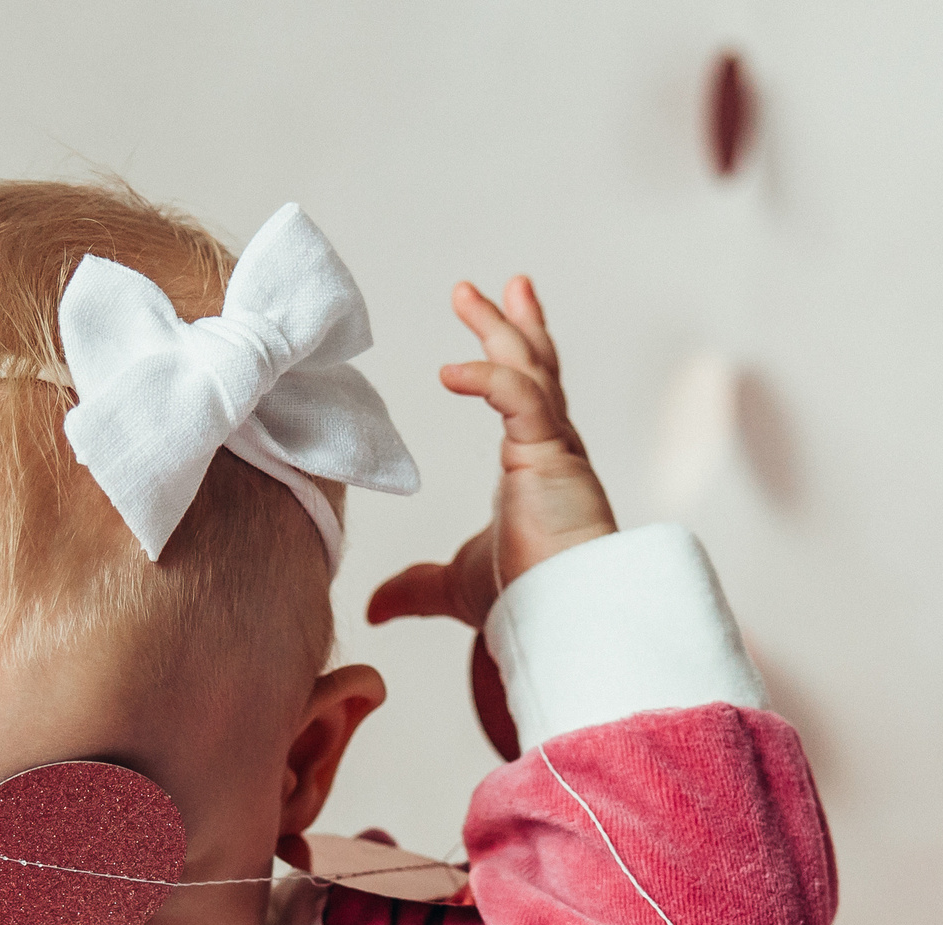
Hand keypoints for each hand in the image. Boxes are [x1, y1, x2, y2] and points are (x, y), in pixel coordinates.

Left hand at [367, 276, 616, 629]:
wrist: (565, 618)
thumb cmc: (529, 600)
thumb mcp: (457, 587)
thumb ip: (418, 587)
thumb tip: (377, 607)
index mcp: (535, 466)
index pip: (525, 397)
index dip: (508, 358)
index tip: (490, 325)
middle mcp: (552, 448)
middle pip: (532, 367)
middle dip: (508, 323)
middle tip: (482, 289)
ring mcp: (556, 448)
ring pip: (530, 368)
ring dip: (500, 328)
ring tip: (468, 294)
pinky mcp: (552, 454)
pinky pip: (520, 398)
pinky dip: (486, 378)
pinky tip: (448, 371)